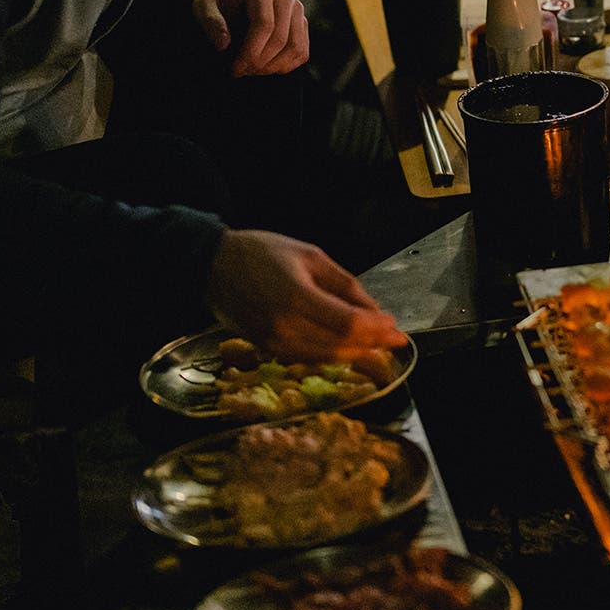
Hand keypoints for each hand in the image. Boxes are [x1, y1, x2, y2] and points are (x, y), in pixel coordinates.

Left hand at [194, 0, 309, 75]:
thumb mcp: (204, 5)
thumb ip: (210, 22)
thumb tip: (222, 46)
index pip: (264, 25)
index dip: (250, 52)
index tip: (234, 69)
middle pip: (280, 39)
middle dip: (260, 63)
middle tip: (240, 72)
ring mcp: (297, 8)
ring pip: (295, 48)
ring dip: (273, 68)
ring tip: (251, 71)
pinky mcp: (301, 22)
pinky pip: (302, 52)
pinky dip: (284, 66)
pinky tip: (264, 68)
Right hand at [206, 229, 407, 360]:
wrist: (213, 266)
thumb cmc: (262, 253)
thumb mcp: (310, 256)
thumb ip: (344, 284)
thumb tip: (373, 310)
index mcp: (296, 297)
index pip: (347, 324)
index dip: (376, 329)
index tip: (396, 326)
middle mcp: (284, 326)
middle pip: (340, 345)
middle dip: (372, 343)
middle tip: (395, 339)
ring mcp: (273, 342)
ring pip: (325, 356)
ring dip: (355, 353)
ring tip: (378, 346)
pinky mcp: (266, 349)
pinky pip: (307, 357)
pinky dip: (332, 354)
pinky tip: (347, 348)